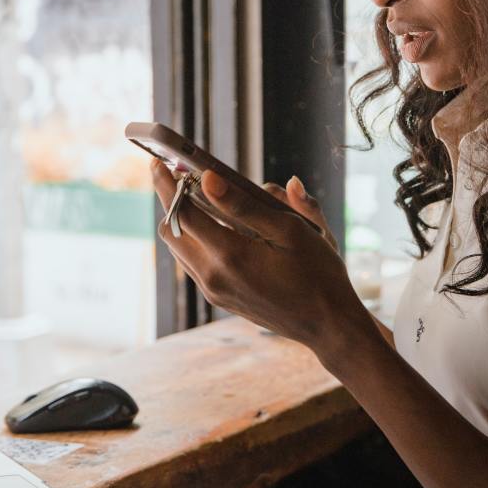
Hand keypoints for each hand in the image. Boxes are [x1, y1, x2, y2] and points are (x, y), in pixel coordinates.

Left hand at [150, 160, 374, 357]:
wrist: (328, 325)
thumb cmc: (318, 273)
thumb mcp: (290, 230)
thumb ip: (246, 204)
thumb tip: (210, 179)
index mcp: (231, 255)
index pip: (182, 213)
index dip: (167, 185)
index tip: (159, 162)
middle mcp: (214, 276)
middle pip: (171, 231)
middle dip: (170, 200)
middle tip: (178, 174)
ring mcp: (214, 291)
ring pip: (179, 248)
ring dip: (181, 220)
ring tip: (196, 196)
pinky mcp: (220, 298)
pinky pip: (193, 263)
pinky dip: (194, 239)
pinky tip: (214, 225)